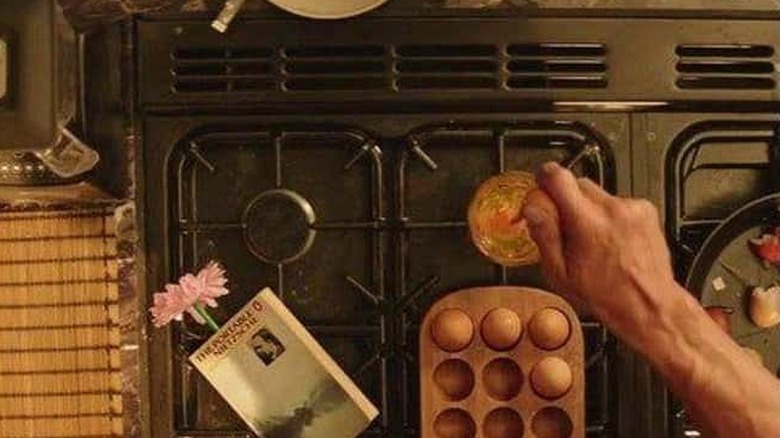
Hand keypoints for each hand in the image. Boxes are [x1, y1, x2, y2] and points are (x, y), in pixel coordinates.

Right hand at [521, 162, 678, 340]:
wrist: (649, 304)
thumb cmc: (607, 296)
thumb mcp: (560, 274)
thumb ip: (544, 234)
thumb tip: (531, 207)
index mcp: (589, 224)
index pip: (557, 177)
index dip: (543, 181)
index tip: (540, 194)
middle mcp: (613, 210)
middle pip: (576, 183)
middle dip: (565, 201)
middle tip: (566, 230)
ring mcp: (632, 207)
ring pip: (595, 192)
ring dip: (586, 209)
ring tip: (592, 240)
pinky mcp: (645, 209)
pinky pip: (614, 201)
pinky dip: (607, 215)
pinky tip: (609, 239)